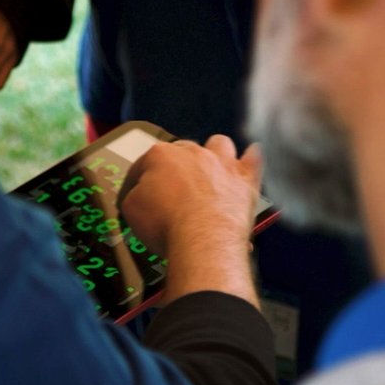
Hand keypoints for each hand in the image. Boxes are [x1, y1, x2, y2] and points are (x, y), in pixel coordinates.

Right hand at [119, 136, 262, 305]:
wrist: (202, 240)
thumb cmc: (166, 224)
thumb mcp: (131, 210)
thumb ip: (134, 195)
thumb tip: (138, 195)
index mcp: (160, 156)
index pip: (144, 164)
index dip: (137, 181)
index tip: (135, 194)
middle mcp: (193, 153)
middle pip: (182, 152)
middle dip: (176, 167)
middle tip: (172, 189)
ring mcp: (221, 164)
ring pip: (219, 144)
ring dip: (214, 154)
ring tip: (209, 170)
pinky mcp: (244, 181)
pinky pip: (253, 159)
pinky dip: (251, 160)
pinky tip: (249, 160)